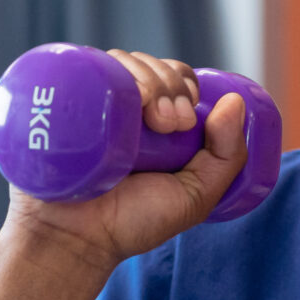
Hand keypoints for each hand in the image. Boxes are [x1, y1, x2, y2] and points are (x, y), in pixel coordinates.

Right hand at [5, 47, 247, 268]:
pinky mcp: (64, 101)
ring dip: (147, 78)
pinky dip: (110, 69)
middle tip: (170, 125)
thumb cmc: (132, 223)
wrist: (76, 239)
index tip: (188, 118)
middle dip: (171, 84)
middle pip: (152, 65)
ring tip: (148, 119)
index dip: (186, 84)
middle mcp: (123, 107)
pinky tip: (123, 95)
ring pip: (123, 60)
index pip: (175, 76)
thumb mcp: (196, 196)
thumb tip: (235, 101)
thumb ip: (226, 157)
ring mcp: (92, 103)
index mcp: (153, 120)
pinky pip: (87, 66)